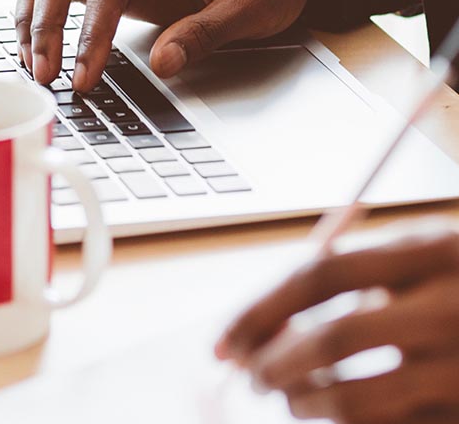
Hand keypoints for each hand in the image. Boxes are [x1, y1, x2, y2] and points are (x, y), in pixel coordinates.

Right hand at [15, 0, 335, 91]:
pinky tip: (44, 44)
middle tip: (46, 72)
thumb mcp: (255, 6)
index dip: (91, 30)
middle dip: (44, 20)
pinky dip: (45, 9)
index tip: (85, 73)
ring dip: (33, 12)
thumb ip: (206, 32)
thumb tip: (162, 64)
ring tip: (34, 62)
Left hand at [215, 230, 458, 423]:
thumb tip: (260, 326)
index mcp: (429, 251)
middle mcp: (452, 309)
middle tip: (251, 377)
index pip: (322, 274)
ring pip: (358, 403)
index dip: (262, 308)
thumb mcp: (415, 257)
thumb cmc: (458, 283)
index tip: (223, 342)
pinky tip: (339, 415)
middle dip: (275, 363)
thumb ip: (347, 280)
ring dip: (304, 404)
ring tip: (290, 399)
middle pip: (335, 338)